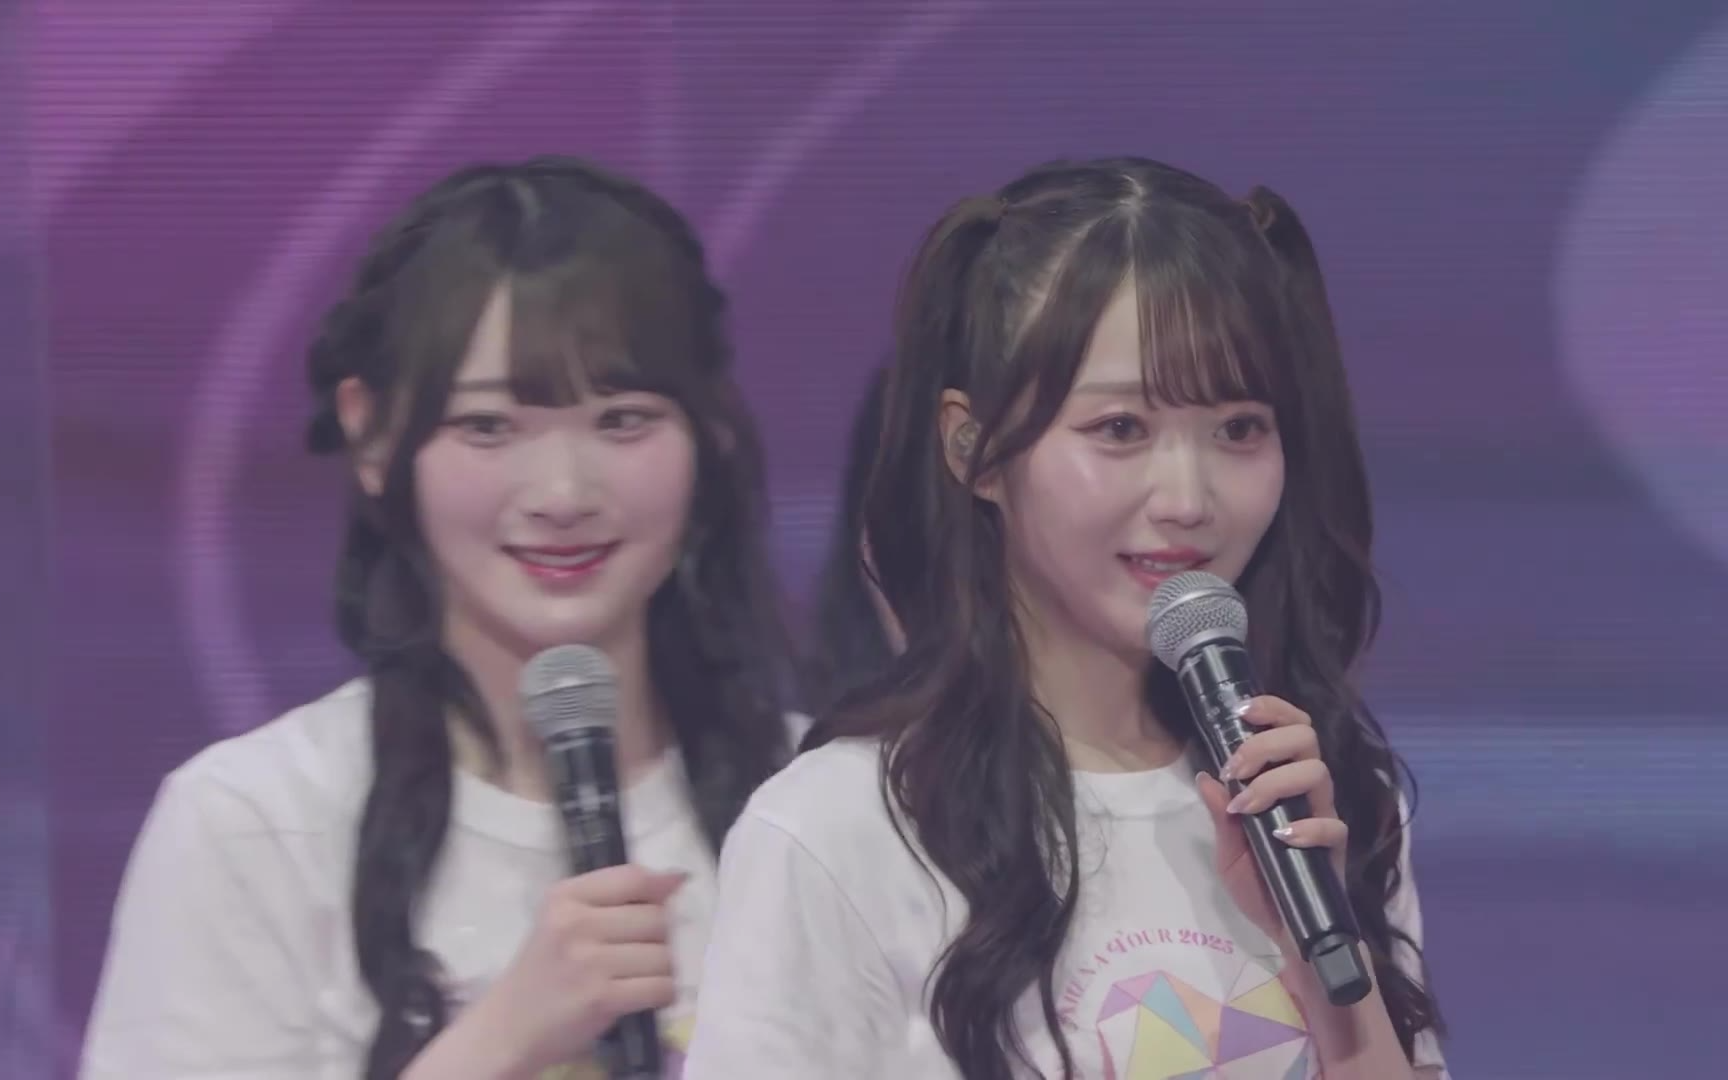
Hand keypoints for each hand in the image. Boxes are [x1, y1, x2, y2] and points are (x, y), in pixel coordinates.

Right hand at [413, 864, 684, 1079]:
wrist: (509, 1027)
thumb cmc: (543, 970)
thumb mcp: (564, 919)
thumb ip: (615, 896)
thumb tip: (676, 878)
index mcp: (565, 896)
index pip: (633, 877)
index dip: (660, 887)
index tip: (669, 898)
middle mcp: (575, 923)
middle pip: (656, 917)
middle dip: (659, 938)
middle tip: (640, 953)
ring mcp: (588, 961)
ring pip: (663, 955)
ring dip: (662, 970)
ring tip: (640, 976)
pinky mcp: (601, 998)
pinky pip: (659, 987)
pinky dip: (662, 993)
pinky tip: (645, 995)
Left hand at [1196, 695, 1346, 951]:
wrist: (1285, 931)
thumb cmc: (1259, 885)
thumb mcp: (1228, 851)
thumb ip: (1220, 815)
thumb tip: (1205, 777)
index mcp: (1283, 781)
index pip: (1291, 728)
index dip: (1273, 710)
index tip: (1242, 712)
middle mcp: (1307, 792)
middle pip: (1306, 738)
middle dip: (1266, 744)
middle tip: (1236, 769)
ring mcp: (1324, 816)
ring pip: (1318, 772)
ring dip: (1276, 782)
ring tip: (1248, 806)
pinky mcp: (1337, 848)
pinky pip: (1333, 825)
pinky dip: (1306, 827)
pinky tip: (1280, 838)